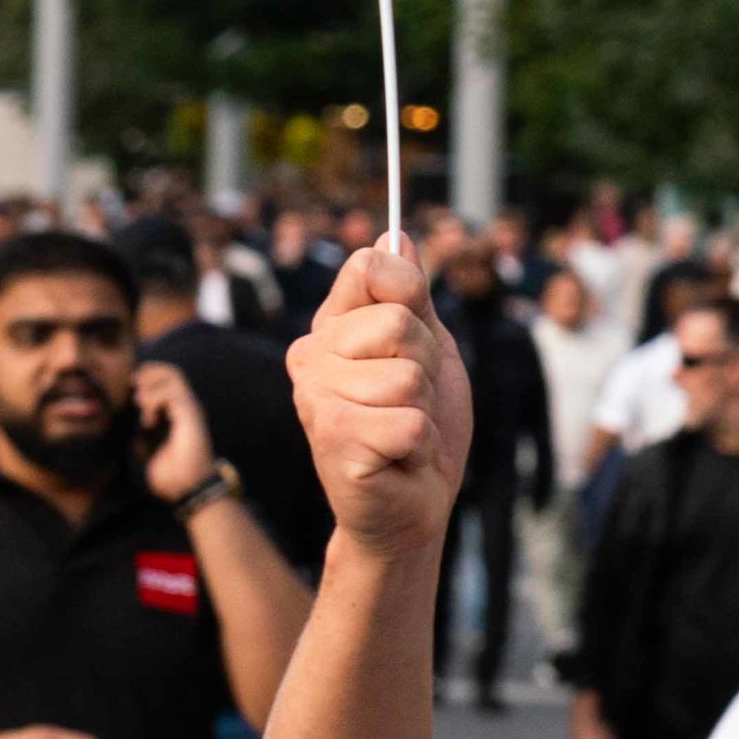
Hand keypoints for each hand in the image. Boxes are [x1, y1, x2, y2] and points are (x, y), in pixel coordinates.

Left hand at [135, 360, 218, 502]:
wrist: (188, 488)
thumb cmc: (171, 474)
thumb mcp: (145, 452)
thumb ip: (138, 436)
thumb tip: (126, 428)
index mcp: (175, 412)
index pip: (165, 380)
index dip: (146, 377)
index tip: (129, 388)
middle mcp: (184, 406)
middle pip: (170, 371)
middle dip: (148, 373)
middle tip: (132, 386)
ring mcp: (190, 409)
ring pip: (173, 376)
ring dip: (151, 385)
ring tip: (140, 403)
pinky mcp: (192, 415)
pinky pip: (174, 393)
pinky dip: (156, 400)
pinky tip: (148, 418)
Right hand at [286, 246, 474, 556]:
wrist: (411, 506)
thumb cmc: (417, 426)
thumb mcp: (428, 348)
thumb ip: (411, 294)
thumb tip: (394, 232)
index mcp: (330, 328)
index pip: (372, 268)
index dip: (411, 299)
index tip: (412, 339)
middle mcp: (309, 358)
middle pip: (396, 322)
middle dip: (426, 365)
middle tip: (411, 400)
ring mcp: (314, 398)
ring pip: (406, 376)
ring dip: (422, 410)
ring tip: (402, 432)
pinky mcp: (330, 440)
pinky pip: (407, 422)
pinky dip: (418, 445)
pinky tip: (397, 460)